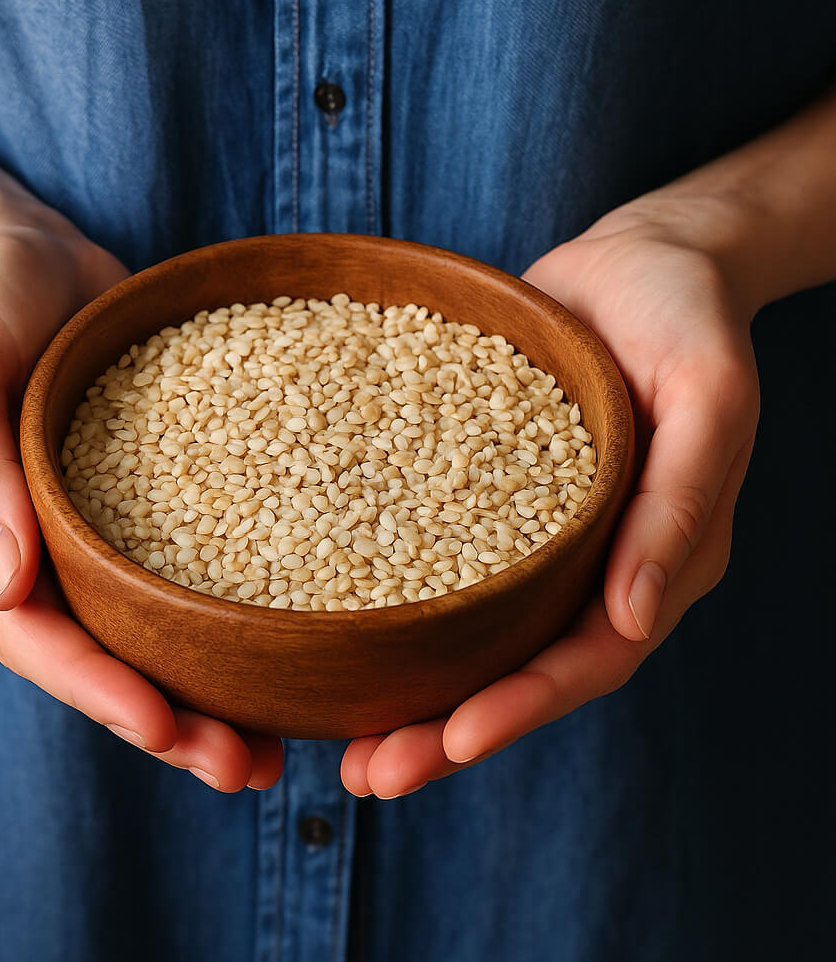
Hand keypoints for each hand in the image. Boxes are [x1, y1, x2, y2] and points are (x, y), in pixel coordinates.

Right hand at [0, 212, 283, 790]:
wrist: (30, 252)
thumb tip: (9, 586)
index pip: (37, 640)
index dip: (97, 692)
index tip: (166, 731)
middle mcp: (42, 552)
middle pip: (102, 660)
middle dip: (167, 723)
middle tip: (244, 770)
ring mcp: (98, 532)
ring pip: (150, 633)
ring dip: (207, 693)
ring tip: (276, 745)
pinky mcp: (152, 500)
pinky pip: (188, 569)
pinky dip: (229, 616)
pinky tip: (288, 642)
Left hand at [341, 197, 759, 797]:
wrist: (638, 261)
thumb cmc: (687, 316)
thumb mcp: (708, 394)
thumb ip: (681, 502)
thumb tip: (631, 618)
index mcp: (654, 560)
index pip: (589, 660)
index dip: (523, 707)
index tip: (451, 744)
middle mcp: (590, 565)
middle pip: (518, 669)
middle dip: (448, 730)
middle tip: (365, 776)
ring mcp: (535, 538)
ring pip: (473, 634)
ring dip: (412, 691)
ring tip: (336, 735)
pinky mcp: (485, 498)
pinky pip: (441, 560)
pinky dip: (395, 606)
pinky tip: (331, 624)